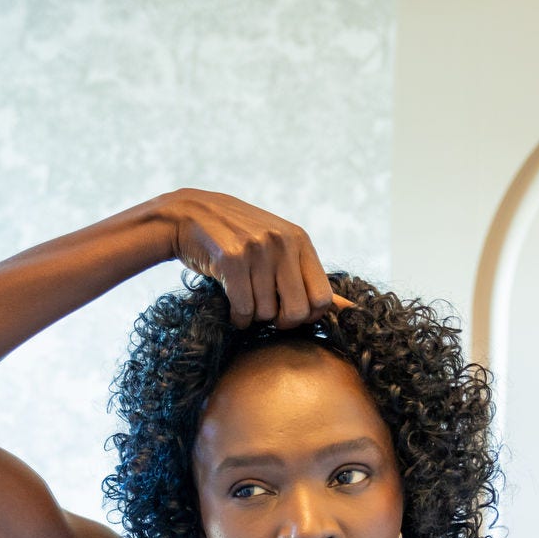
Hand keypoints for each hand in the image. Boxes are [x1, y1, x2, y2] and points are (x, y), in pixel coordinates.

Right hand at [157, 189, 348, 328]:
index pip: (323, 299)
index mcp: (299, 240)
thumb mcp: (278, 247)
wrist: (188, 215)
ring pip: (266, 314)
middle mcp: (282, 242)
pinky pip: (243, 310)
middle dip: (280, 322)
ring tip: (242, 298)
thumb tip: (350, 309)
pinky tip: (230, 305)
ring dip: (252, 317)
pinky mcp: (231, 259)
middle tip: (265, 313)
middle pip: (298, 312)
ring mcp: (257, 249)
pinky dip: (236, 317)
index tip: (287, 311)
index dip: (307, 316)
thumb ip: (308, 275)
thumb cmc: (237, 238)